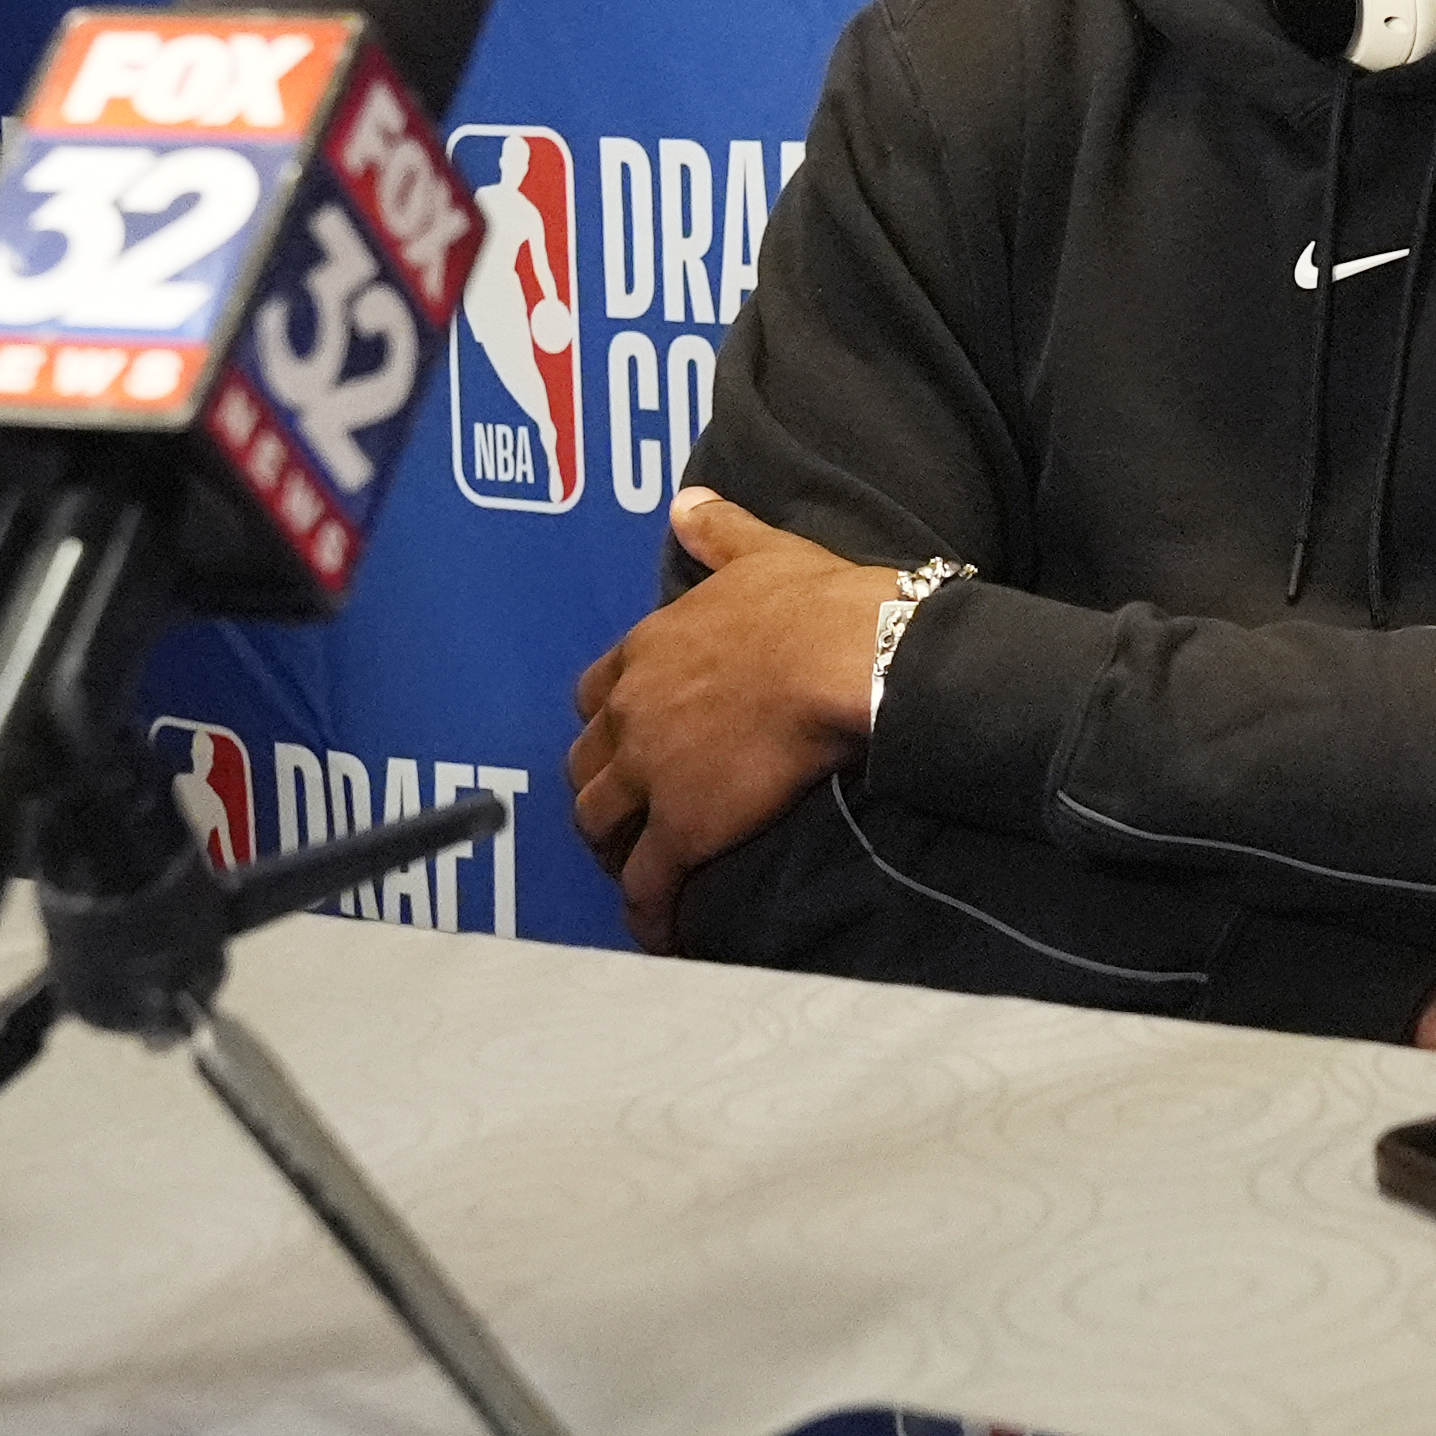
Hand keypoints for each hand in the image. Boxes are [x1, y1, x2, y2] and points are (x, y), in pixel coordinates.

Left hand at [568, 488, 890, 953]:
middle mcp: (634, 711)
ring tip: (632, 873)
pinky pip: (650, 881)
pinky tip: (660, 933)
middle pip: (587, 763)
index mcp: (650, 648)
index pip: (597, 692)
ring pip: (601, 822)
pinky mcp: (684, 827)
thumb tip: (687, 502)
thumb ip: (718, 531)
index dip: (606, 720)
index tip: (622, 738)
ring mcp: (654, 773)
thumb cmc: (815, 605)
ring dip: (611, 849)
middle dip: (598, 789)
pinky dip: (648, 911)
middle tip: (622, 814)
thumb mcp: (763, 553)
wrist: (848, 659)